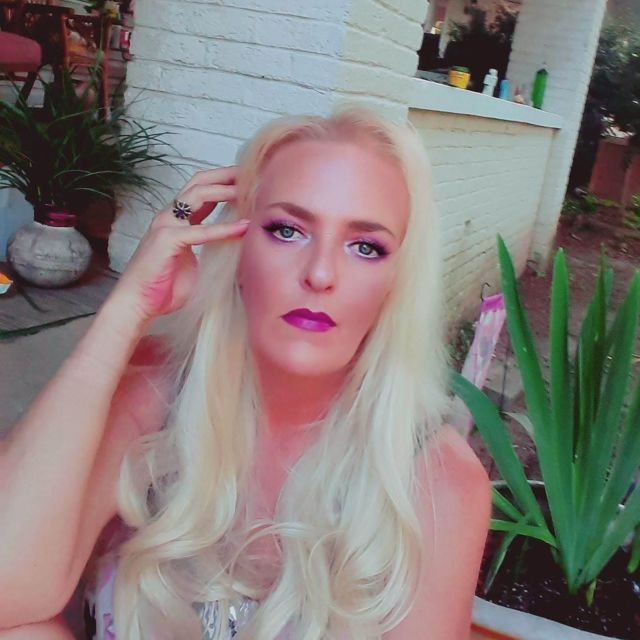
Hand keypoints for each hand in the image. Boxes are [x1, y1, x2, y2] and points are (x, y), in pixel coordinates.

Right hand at [109, 166, 247, 323]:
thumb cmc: (164, 288)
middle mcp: (170, 217)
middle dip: (226, 175)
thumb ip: (210, 249)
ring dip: (225, 190)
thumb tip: (236, 247)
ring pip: (198, 196)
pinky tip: (243, 227)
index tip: (247, 178)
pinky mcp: (167, 240)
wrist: (138, 304)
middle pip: (199, 183)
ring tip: (249, 190)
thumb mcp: (194, 262)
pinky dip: (224, 228)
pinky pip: (200, 230)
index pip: (201, 190)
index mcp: (176, 221)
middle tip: (252, 172)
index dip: (223, 181)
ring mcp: (166, 225)